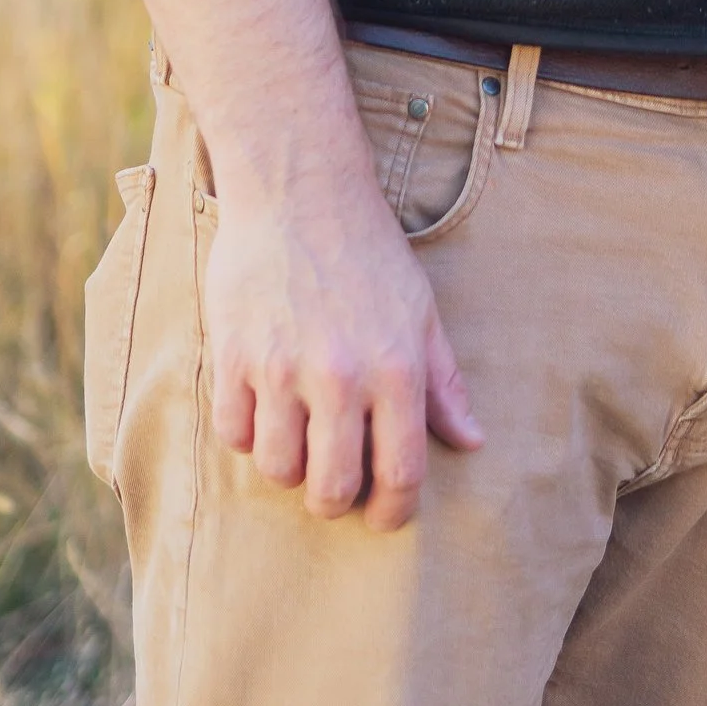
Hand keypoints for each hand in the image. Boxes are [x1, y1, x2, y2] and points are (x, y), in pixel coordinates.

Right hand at [203, 167, 483, 532]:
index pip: (400, 473)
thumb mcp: (422, 311)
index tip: (383, 514)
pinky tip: (263, 407)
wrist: (301, 191)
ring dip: (289, 467)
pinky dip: (247, 434)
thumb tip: (472, 441)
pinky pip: (234, 434)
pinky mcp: (234, 356)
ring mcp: (282, 368)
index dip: (393, 511)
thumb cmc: (369, 252)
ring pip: (277, 469)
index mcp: (396, 367)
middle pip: (332, 489)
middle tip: (335, 481)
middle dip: (335, 501)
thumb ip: (444, 383)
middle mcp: (340, 375)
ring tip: (299, 437)